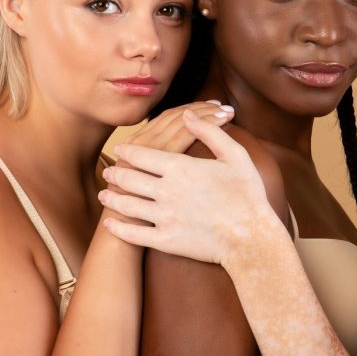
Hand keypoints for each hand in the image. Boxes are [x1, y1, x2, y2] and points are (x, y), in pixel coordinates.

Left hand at [98, 111, 282, 265]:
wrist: (251, 238)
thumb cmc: (247, 195)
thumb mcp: (235, 156)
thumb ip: (210, 132)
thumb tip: (188, 114)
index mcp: (180, 167)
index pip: (142, 155)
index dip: (128, 151)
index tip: (121, 150)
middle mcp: (166, 190)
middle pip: (129, 178)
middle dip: (116, 173)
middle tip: (109, 172)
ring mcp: (164, 217)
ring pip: (126, 204)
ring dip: (111, 198)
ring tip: (104, 194)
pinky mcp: (165, 240)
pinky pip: (133, 233)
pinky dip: (118, 227)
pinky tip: (111, 223)